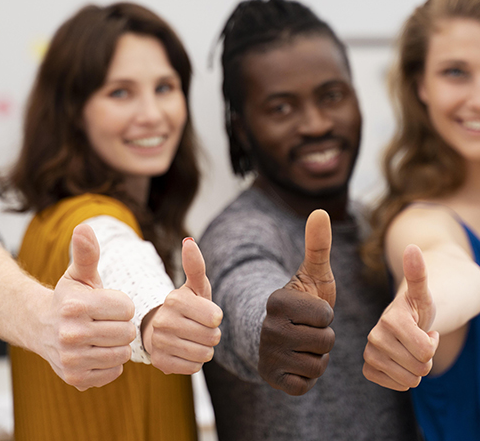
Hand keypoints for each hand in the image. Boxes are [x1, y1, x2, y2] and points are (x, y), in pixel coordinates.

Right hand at [40, 224, 135, 390]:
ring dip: (117, 344)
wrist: (41, 327)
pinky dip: (110, 363)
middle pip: (127, 332)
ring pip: (123, 353)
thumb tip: (83, 227)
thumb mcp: (79, 273)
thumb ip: (87, 252)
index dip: (121, 304)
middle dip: (121, 324)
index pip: (127, 308)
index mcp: (76, 306)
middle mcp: (71, 334)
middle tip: (104, 321)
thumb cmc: (69, 297)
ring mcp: (72, 359)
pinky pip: (115, 372)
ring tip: (101, 335)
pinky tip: (96, 351)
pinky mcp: (75, 379)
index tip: (106, 303)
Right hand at [144, 237, 222, 374]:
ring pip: (204, 354)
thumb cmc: (187, 306)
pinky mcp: (159, 362)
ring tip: (192, 339)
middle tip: (199, 328)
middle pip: (212, 337)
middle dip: (211, 334)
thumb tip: (188, 241)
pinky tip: (184, 351)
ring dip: (204, 349)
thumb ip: (195, 266)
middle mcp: (163, 320)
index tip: (206, 313)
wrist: (162, 329)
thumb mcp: (194, 286)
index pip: (215, 318)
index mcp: (174, 300)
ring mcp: (159, 342)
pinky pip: (194, 368)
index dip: (215, 317)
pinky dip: (194, 362)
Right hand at [258, 209, 335, 395]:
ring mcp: (267, 354)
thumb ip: (318, 245)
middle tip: (308, 329)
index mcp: (276, 301)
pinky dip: (308, 375)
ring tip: (304, 343)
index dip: (325, 313)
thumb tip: (320, 210)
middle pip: (324, 341)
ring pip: (318, 363)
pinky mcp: (271, 378)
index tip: (310, 310)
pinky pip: (307, 383)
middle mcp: (266, 328)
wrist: (285, 332)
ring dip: (318, 355)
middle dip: (324, 336)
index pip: (325, 315)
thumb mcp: (314, 273)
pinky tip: (297, 361)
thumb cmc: (305, 300)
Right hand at [363, 244, 438, 390]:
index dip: (432, 343)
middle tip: (417, 339)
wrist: (403, 318)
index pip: (425, 351)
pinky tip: (398, 362)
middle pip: (419, 368)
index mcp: (390, 319)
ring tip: (408, 349)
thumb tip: (412, 247)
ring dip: (415, 369)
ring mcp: (369, 351)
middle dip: (426, 358)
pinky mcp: (367, 366)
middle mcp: (374, 335)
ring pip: (408, 380)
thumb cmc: (417, 307)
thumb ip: (418, 273)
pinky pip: (390, 384)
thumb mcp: (422, 293)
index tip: (424, 329)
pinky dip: (400, 379)